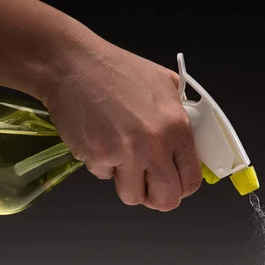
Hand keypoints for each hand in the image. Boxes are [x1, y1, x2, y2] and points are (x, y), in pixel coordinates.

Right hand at [42, 38, 201, 211]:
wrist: (73, 65)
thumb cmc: (117, 70)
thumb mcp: (165, 84)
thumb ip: (182, 115)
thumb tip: (190, 143)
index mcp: (176, 127)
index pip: (191, 179)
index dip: (183, 188)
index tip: (176, 185)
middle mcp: (154, 144)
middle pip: (166, 200)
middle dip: (158, 199)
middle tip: (150, 187)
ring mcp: (125, 153)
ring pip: (132, 196)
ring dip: (128, 184)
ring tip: (123, 160)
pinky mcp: (97, 157)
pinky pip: (104, 176)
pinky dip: (102, 164)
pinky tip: (100, 139)